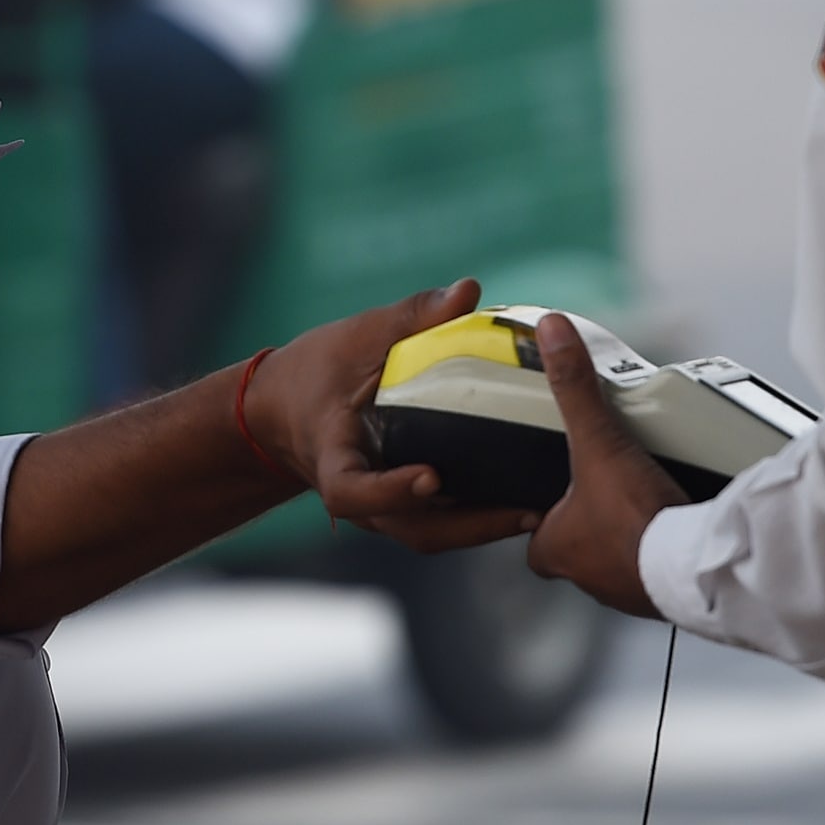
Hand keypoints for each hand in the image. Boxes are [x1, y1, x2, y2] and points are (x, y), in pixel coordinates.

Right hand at [241, 280, 538, 554]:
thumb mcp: (355, 337)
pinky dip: (479, 515)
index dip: (390, 490)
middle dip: (471, 526)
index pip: (352, 491)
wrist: (286, 408)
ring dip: (483, 529)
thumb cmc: (317, 369)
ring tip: (537, 512)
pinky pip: (441, 521)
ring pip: (432, 534)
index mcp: (333, 459)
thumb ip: (411, 316)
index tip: (431, 477)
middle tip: (526, 511)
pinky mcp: (401, 506)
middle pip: (413, 529)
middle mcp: (358, 497)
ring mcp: (381, 508)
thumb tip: (470, 290)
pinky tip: (524, 499)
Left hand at [526, 312, 688, 618]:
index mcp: (558, 550)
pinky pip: (661, 574)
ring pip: (621, 564)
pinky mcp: (668, 596)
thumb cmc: (636, 519)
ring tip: (649, 504)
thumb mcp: (598, 442)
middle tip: (612, 492)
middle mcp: (591, 578)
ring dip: (632, 539)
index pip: (536, 542)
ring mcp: (630, 591)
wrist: (696, 567)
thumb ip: (574, 388)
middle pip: (580, 552)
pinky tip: (682, 525)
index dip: (542, 518)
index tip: (554, 495)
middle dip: (593, 524)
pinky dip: (668, 553)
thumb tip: (552, 335)